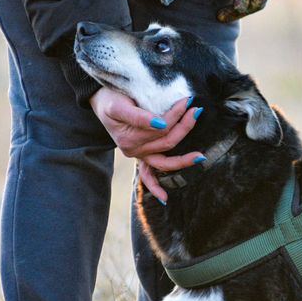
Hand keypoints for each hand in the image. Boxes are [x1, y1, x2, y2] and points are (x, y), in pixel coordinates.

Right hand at [89, 87, 202, 201]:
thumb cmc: (110, 100)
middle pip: (167, 143)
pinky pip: (147, 177)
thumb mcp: (119, 105)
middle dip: (184, 127)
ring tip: (200, 156)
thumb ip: (138, 116)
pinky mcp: (141, 156)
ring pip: (165, 161)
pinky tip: (164, 200)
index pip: (161, 129)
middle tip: (196, 110)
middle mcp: (134, 150)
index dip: (175, 115)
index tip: (187, 100)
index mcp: (129, 139)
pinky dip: (155, 187)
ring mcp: (138, 155)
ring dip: (183, 160)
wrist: (101, 101)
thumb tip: (161, 124)